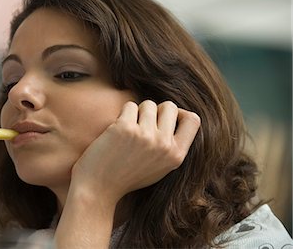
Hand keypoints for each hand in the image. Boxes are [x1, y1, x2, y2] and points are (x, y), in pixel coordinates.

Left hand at [71, 100, 200, 204]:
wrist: (98, 188)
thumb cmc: (126, 176)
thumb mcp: (159, 167)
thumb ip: (171, 145)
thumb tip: (179, 114)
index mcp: (176, 156)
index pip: (193, 120)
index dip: (180, 114)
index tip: (164, 119)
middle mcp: (164, 145)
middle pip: (170, 107)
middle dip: (155, 110)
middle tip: (142, 124)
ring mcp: (145, 135)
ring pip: (148, 104)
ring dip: (137, 112)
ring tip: (127, 130)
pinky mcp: (125, 128)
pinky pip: (129, 106)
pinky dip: (122, 114)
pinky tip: (115, 131)